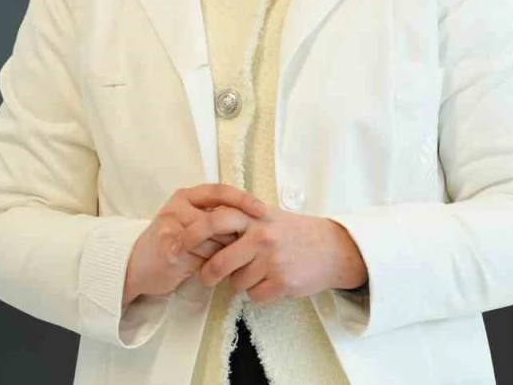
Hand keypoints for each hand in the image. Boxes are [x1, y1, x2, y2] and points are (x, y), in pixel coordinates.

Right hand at [123, 184, 266, 306]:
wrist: (136, 266)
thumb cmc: (172, 243)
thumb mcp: (190, 221)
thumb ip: (214, 216)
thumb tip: (252, 219)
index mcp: (185, 196)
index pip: (220, 191)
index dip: (243, 199)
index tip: (263, 211)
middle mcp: (177, 207)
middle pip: (222, 219)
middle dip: (234, 236)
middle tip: (240, 247)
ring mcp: (172, 228)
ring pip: (216, 241)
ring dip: (223, 255)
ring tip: (219, 262)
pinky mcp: (171, 251)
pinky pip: (205, 258)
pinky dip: (213, 267)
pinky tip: (209, 271)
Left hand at [177, 204, 367, 303]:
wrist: (332, 249)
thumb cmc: (296, 232)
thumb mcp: (268, 217)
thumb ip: (242, 219)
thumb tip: (205, 225)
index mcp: (255, 217)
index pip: (215, 221)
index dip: (193, 234)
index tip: (179, 246)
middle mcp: (262, 237)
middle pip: (220, 261)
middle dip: (208, 274)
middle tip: (205, 277)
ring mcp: (272, 260)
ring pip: (236, 283)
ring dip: (241, 283)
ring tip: (258, 272)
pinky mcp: (282, 282)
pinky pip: (254, 295)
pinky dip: (259, 293)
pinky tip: (271, 282)